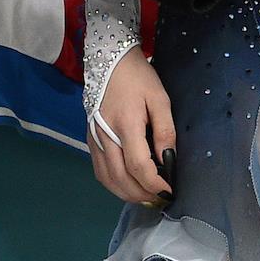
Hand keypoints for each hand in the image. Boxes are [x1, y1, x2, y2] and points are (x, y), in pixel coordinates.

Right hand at [87, 47, 175, 204]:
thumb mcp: (159, 98)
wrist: (110, 61)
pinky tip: (128, 185)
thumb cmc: (139, 78)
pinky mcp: (90, 140)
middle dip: (142, 194)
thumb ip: (165, 130)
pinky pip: (100, 171)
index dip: (154, 184)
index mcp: (126, 124)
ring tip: (146, 197)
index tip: (169, 191)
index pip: (138, 165)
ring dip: (127, 194)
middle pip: (121, 178)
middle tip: (160, 199)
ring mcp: (94, 139)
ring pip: (108, 179)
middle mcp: (106, 136)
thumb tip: (168, 159)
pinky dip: (114, 184)